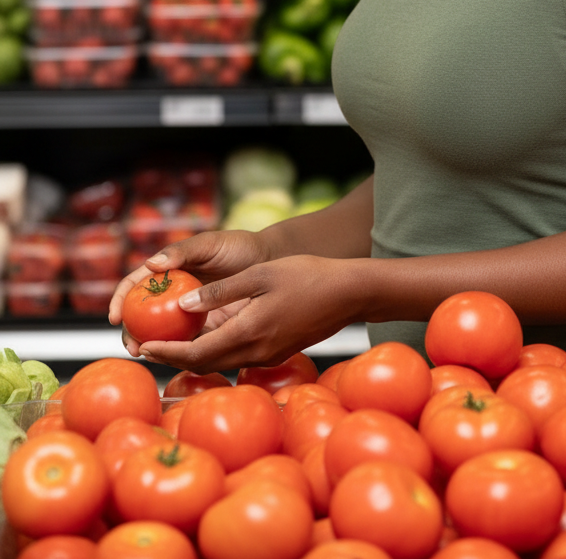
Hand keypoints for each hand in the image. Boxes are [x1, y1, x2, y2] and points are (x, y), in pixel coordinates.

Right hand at [109, 230, 269, 356]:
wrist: (270, 262)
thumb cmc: (238, 247)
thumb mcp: (209, 244)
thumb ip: (182, 252)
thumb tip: (150, 264)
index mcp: (168, 270)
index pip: (135, 285)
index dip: (120, 300)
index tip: (114, 317)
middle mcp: (173, 293)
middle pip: (142, 315)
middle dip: (131, 332)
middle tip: (133, 346)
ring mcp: (188, 312)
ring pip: (161, 333)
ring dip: (151, 346)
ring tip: (149, 355)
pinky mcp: (206, 328)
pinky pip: (187, 343)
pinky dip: (177, 352)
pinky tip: (174, 360)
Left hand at [133, 254, 360, 373]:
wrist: (349, 294)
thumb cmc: (307, 276)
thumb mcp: (260, 275)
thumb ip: (221, 292)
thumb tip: (183, 306)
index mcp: (249, 332)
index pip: (198, 353)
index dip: (167, 353)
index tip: (143, 348)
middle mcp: (256, 351)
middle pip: (205, 364)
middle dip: (173, 358)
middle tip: (145, 348)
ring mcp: (268, 355)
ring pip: (221, 362)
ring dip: (193, 356)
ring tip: (168, 343)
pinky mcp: (277, 352)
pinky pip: (237, 357)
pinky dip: (215, 351)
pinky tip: (206, 337)